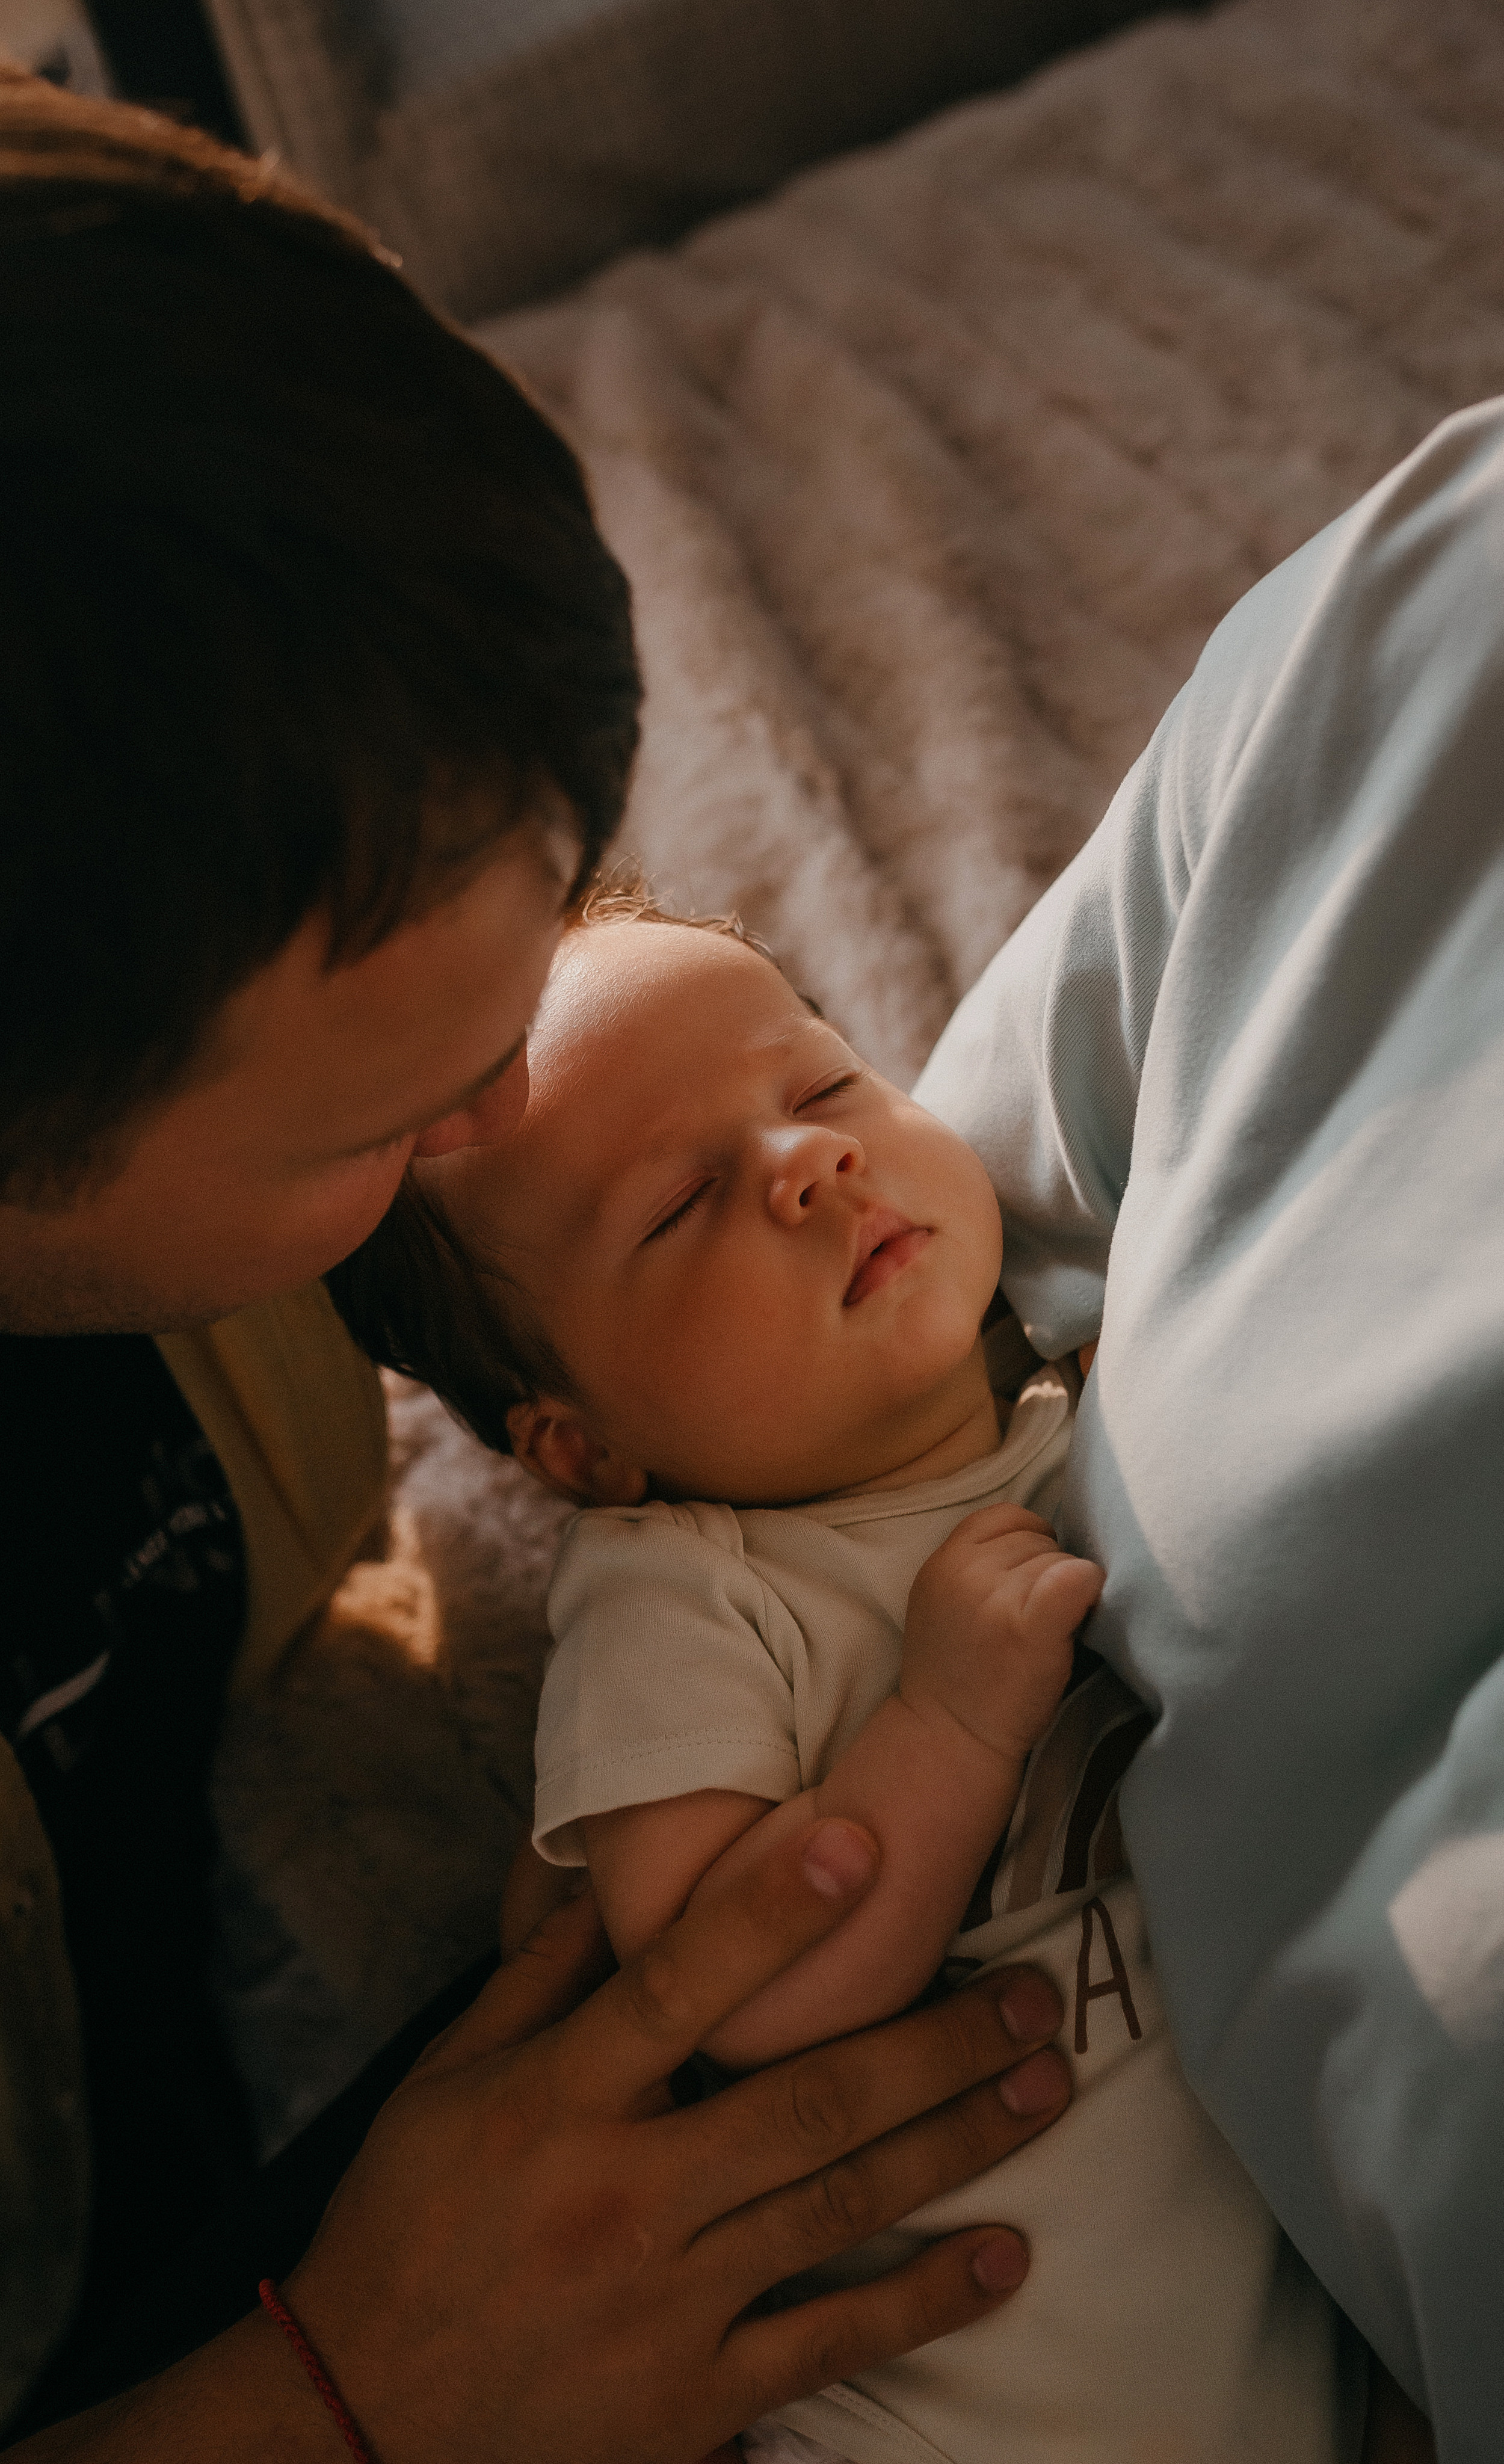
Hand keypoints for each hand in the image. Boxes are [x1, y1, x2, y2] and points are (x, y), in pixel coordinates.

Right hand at [286, 1821, 1070, 2463]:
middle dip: (935, 2042)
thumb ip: (535, 1980)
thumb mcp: (443, 2080)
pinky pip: (829, 2344)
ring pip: (839, 2207)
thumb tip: (608, 1881)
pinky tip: (1005, 2258)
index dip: (774, 1912)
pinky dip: (924, 2302)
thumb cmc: (403, 2225)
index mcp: (556, 2101)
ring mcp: (665, 2301)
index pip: (679, 1986)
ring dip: (957, 2143)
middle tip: (1037, 1995)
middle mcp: (621, 2194)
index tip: (865, 1843)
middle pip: (805, 2100)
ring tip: (1047, 2087)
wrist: (356, 2419)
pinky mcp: (692, 2396)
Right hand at [902, 1503, 1103, 1764]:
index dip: (1029, 1546)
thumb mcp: (946, 1603)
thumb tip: (1049, 1540)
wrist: (950, 1740)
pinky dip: (1091, 1594)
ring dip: (1068, 1592)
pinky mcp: (1029, 1624)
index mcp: (943, 1561)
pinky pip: (1081, 1577)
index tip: (1030, 1587)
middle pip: (1039, 1538)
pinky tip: (1078, 1625)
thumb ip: (979, 1565)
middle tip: (1036, 1621)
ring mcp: (996, 1595)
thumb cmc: (961, 1678)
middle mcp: (965, 1570)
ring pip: (1063, 1559)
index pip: (1006, 1517)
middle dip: (1048, 1573)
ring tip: (1048, 1636)